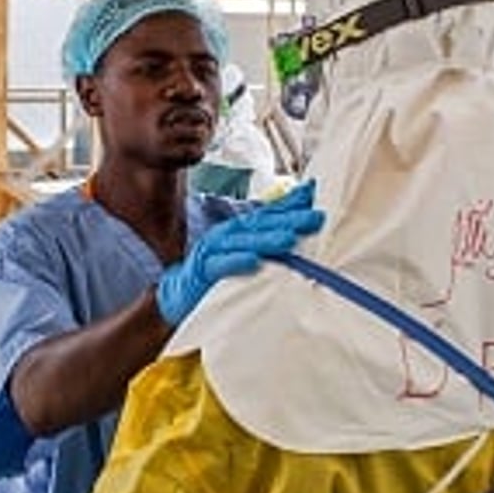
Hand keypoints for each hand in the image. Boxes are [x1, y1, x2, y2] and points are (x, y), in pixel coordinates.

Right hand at [157, 180, 325, 326]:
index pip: (269, 213)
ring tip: (289, 238)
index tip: (315, 194)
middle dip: (290, 219)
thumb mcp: (245, 256)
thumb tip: (300, 231)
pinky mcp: (201, 272)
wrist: (177, 298)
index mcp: (240, 230)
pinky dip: (236, 262)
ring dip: (267, 239)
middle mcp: (228, 235)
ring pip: (243, 242)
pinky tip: (253, 261)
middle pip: (261, 224)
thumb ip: (270, 243)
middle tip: (316, 217)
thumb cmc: (217, 276)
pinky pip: (220, 267)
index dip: (291, 203)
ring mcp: (213, 252)